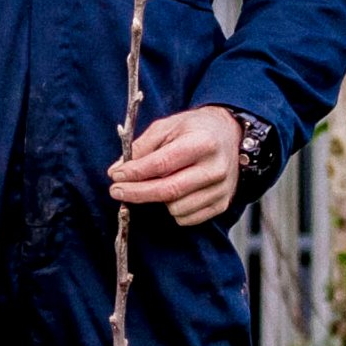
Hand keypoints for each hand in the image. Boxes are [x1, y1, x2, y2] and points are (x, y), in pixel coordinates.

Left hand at [107, 105, 245, 228]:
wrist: (230, 135)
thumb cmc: (195, 129)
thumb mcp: (167, 126)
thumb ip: (141, 147)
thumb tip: (117, 171)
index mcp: (202, 143)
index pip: (162, 164)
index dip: (135, 173)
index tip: (115, 176)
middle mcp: (215, 168)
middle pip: (168, 191)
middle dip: (136, 193)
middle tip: (116, 191)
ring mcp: (221, 189)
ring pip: (176, 209)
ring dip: (158, 200)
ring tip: (156, 184)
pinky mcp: (222, 204)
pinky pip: (188, 219)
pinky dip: (173, 210)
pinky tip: (172, 194)